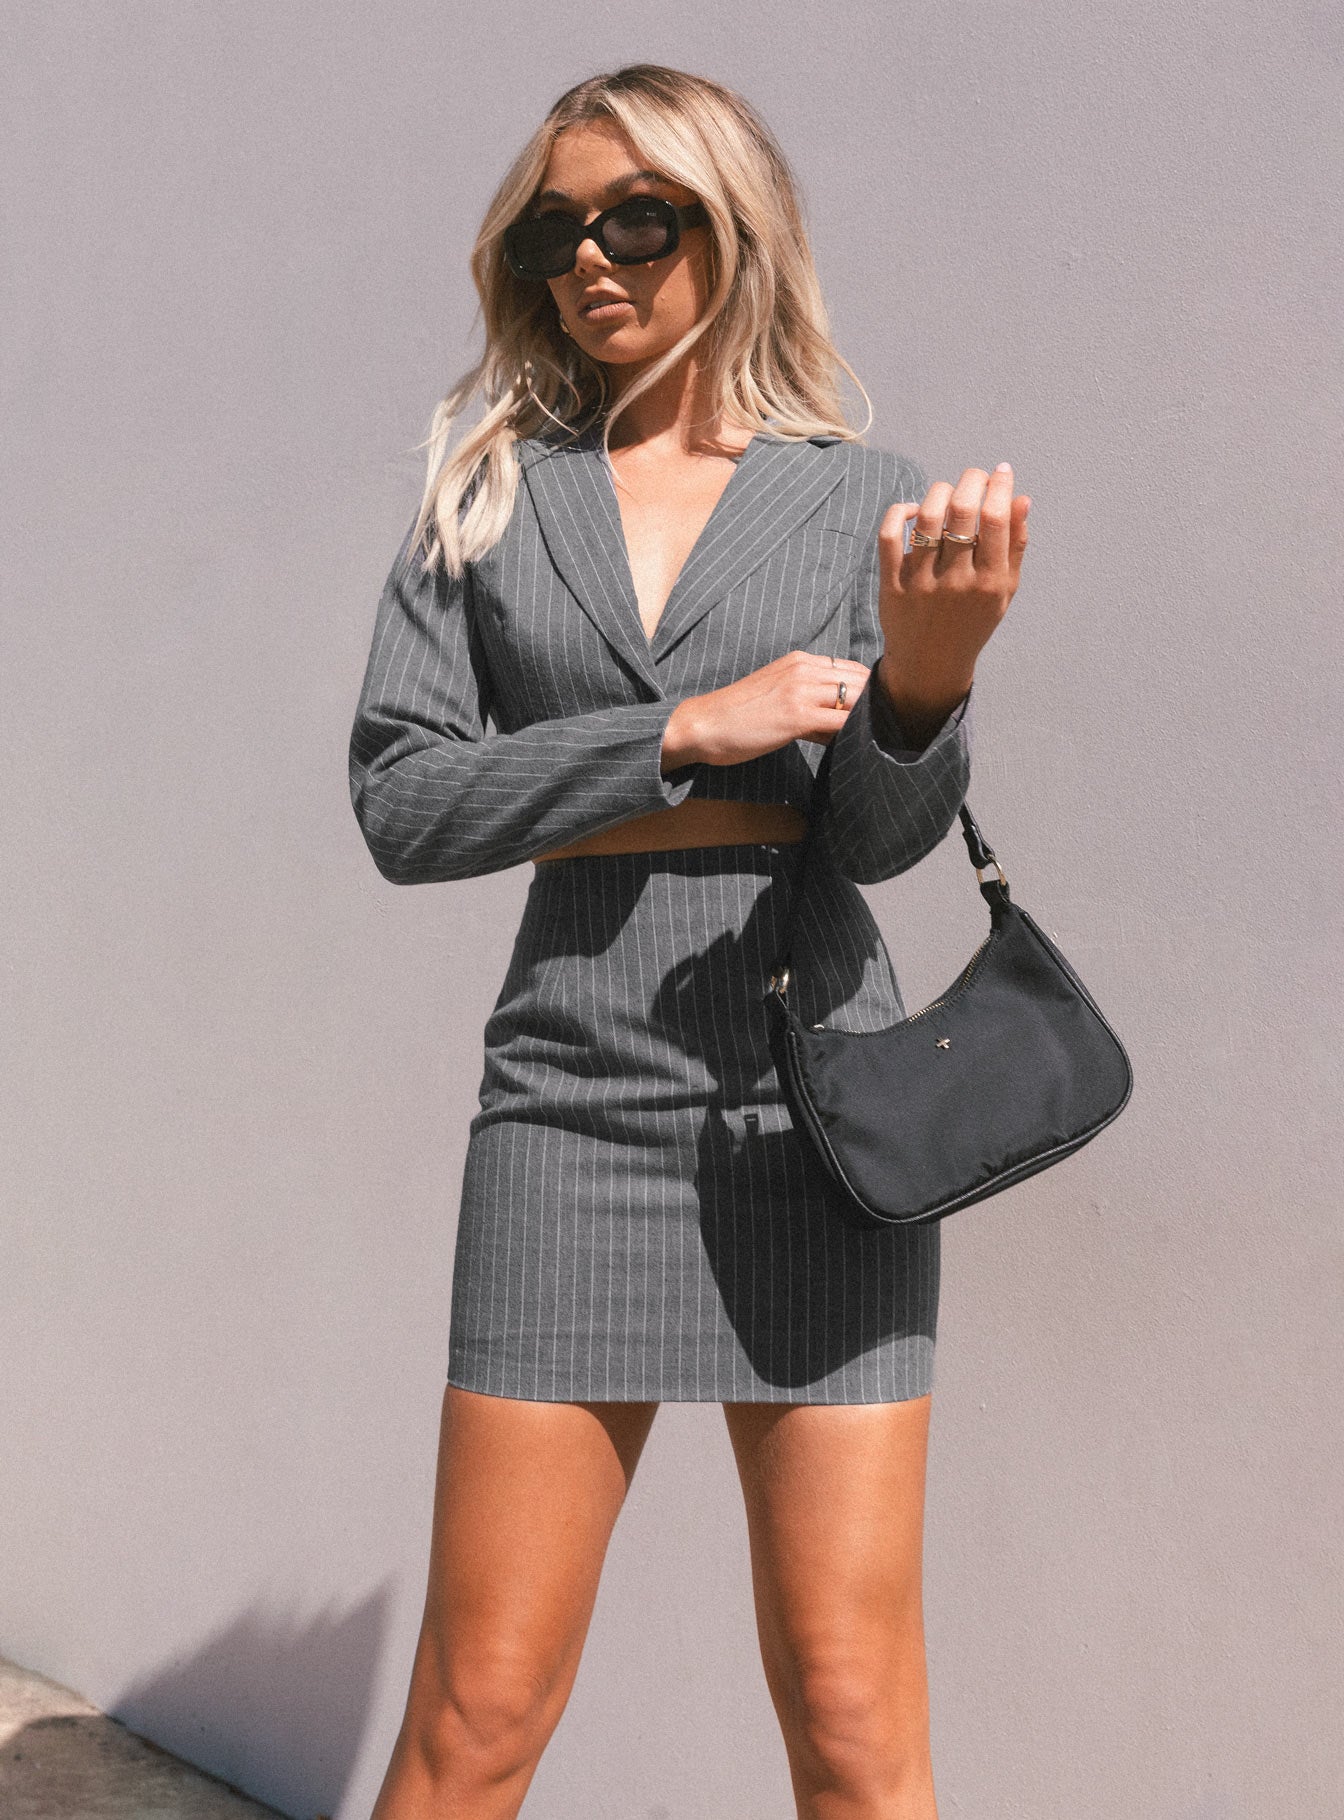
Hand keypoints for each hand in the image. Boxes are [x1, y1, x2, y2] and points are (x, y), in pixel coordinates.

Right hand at [661, 650, 873, 768]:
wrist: (704, 725)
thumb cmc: (737, 717)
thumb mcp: (777, 699)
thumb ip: (810, 707)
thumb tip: (838, 726)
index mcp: (799, 661)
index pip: (851, 668)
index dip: (867, 690)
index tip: (875, 711)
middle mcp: (803, 668)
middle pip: (859, 680)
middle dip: (874, 703)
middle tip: (883, 726)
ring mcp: (801, 691)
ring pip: (854, 698)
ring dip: (867, 718)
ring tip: (872, 737)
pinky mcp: (797, 716)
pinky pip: (840, 721)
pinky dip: (852, 732)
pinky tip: (854, 746)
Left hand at [873, 464, 1029, 742]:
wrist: (931, 664)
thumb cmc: (973, 620)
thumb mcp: (1004, 590)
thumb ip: (1016, 545)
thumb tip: (1021, 497)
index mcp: (991, 582)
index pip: (996, 518)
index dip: (999, 485)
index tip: (1000, 471)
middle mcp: (957, 581)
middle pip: (962, 510)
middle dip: (971, 480)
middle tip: (974, 477)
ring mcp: (922, 584)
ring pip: (927, 517)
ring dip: (939, 492)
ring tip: (947, 494)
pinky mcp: (893, 585)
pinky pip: (890, 536)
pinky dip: (900, 512)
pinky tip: (914, 511)